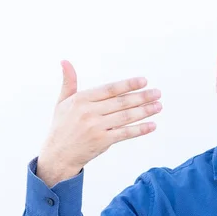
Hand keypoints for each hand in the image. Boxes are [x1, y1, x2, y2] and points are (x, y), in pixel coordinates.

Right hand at [36, 60, 161, 186]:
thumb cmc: (62, 126)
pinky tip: (152, 125)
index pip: (110, 89)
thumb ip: (68, 82)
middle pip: (121, 102)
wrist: (58, 154)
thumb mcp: (62, 102)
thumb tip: (65, 61)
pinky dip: (140, 129)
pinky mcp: (102, 141)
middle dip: (142, 97)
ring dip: (145, 111)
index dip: (128, 84)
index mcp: (80, 100)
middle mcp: (88, 112)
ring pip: (126, 117)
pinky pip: (125, 133)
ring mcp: (96, 127)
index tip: (144, 81)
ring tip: (158, 106)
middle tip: (158, 93)